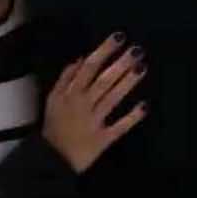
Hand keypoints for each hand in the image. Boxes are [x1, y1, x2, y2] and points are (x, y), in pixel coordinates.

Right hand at [42, 35, 146, 173]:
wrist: (52, 160)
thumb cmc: (54, 126)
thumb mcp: (52, 99)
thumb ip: (66, 78)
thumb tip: (82, 58)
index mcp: (70, 93)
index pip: (89, 67)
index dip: (104, 51)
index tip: (119, 37)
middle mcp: (82, 104)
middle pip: (103, 80)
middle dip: (120, 64)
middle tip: (137, 50)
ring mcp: (94, 122)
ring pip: (112, 99)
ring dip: (127, 83)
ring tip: (142, 67)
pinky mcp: (103, 139)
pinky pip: (119, 127)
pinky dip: (131, 118)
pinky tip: (144, 106)